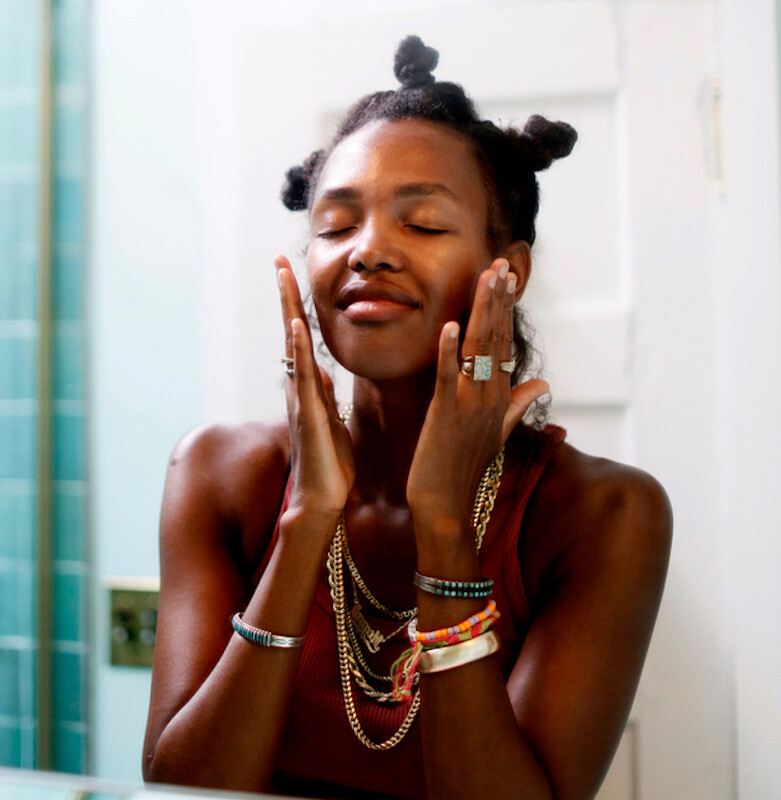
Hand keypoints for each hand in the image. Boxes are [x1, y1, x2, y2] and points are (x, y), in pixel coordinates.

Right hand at [275, 255, 354, 518]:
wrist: (323, 500)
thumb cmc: (329, 466)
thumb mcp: (332, 421)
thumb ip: (324, 396)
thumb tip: (321, 371)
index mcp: (309, 389)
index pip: (301, 341)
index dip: (297, 309)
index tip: (292, 278)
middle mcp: (300, 388)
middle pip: (290, 333)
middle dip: (285, 296)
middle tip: (278, 261)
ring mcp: (302, 399)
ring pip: (292, 346)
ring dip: (287, 309)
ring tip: (282, 276)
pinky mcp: (309, 415)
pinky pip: (303, 376)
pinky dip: (298, 350)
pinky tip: (295, 325)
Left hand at [406, 258, 548, 528]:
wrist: (445, 502)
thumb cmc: (465, 465)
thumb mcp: (499, 431)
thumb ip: (520, 403)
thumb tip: (544, 382)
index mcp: (499, 397)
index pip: (504, 344)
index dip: (505, 309)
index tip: (507, 278)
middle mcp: (489, 395)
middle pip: (496, 338)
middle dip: (498, 299)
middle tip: (500, 264)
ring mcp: (469, 403)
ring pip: (479, 349)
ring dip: (483, 312)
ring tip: (487, 279)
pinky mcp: (446, 413)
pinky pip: (449, 377)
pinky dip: (450, 352)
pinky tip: (451, 326)